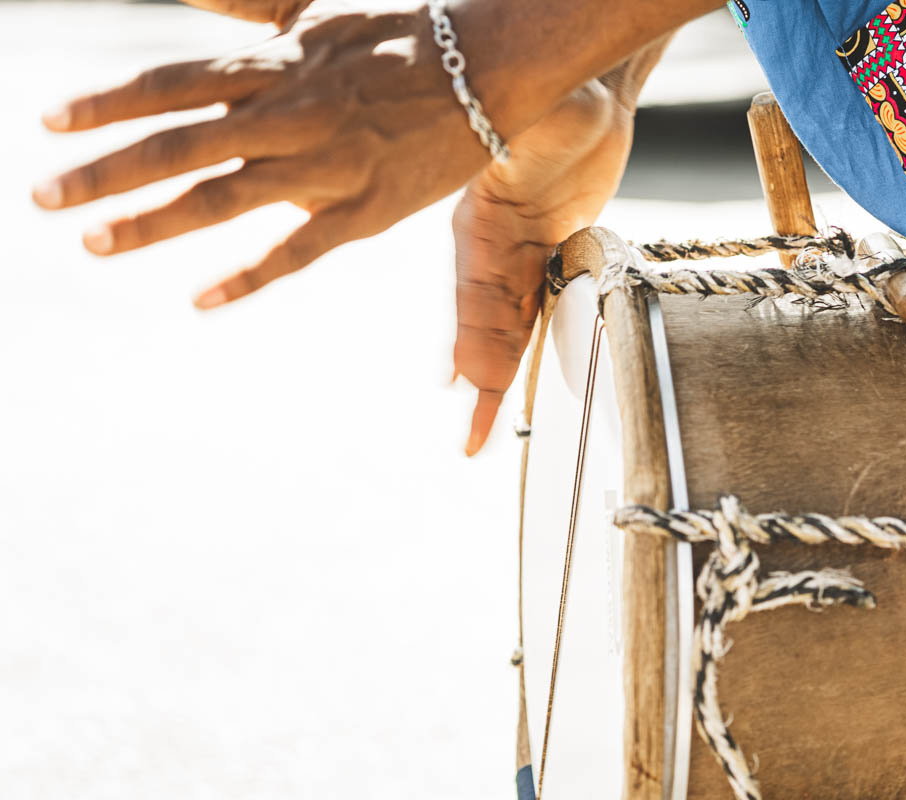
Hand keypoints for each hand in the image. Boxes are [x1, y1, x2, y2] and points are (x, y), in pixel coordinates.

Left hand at [33, 1, 494, 308]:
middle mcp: (289, 115)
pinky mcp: (364, 212)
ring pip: (224, 198)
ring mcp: (326, 168)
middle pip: (180, 144)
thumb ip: (245, 3)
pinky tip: (200, 299)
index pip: (171, 84)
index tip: (49, 123)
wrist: (486, 72)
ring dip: (153, 222)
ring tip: (95, 243)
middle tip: (43, 198)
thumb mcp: (315, 9)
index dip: (107, 104)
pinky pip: (297, 250)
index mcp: (275, 64)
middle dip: (105, 171)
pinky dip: (247, 276)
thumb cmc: (400, 35)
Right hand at [452, 80, 637, 455]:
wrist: (586, 95)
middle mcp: (491, 248)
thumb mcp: (540, 119)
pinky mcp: (547, 256)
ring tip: (482, 430)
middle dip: (482, 380)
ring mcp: (516, 256)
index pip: (476, 295)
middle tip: (476, 439)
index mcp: (482, 224)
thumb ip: (523, 145)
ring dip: (496, 377)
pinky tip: (497, 378)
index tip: (465, 385)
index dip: (472, 342)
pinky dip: (515, 350)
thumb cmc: (561, 99)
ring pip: (504, 328)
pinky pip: (530, 312)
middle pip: (485, 325)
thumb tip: (511, 152)